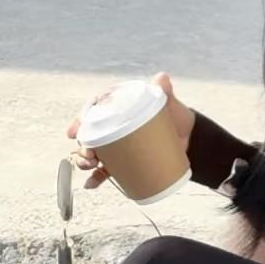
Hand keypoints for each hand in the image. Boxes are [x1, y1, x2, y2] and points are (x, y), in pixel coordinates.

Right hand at [65, 71, 195, 189]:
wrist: (190, 139)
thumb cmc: (176, 116)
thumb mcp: (168, 102)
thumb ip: (163, 90)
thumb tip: (161, 78)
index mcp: (118, 108)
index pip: (93, 112)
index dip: (80, 121)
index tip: (73, 132)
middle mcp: (114, 127)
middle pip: (90, 135)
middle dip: (82, 146)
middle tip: (87, 155)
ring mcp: (118, 145)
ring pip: (95, 153)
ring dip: (85, 162)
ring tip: (89, 166)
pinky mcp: (125, 161)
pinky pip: (106, 171)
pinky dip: (97, 178)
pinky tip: (91, 184)